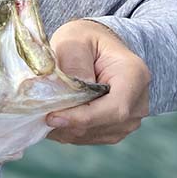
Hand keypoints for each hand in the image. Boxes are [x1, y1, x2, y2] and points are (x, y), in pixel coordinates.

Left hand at [45, 20, 149, 144]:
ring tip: (42, 114)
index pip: (115, 108)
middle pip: (102, 125)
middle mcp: (138, 102)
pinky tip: (54, 118)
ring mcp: (130, 119)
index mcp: (135, 75)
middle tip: (38, 116)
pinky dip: (68, 131)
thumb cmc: (85, 40)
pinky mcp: (115, 129)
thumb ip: (74, 64)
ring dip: (65, 129)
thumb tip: (70, 95)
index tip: (52, 117)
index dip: (82, 117)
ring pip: (94, 134)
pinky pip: (90, 137)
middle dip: (68, 124)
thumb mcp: (75, 40)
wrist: (97, 49)